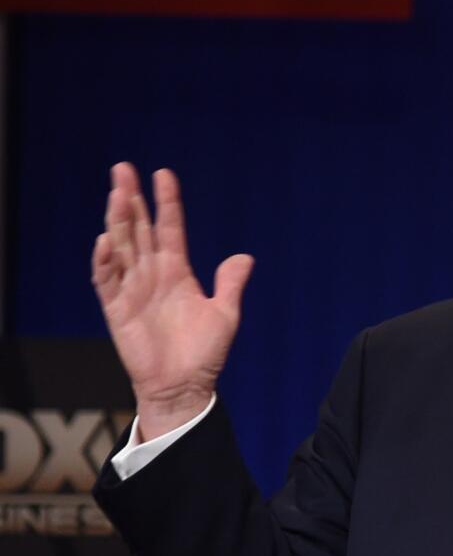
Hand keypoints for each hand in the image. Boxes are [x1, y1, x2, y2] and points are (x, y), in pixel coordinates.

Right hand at [91, 163, 253, 439]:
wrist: (185, 386)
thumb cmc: (204, 353)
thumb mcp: (225, 314)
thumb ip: (230, 284)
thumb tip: (245, 256)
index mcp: (177, 271)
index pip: (169, 227)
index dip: (166, 202)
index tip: (163, 174)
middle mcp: (152, 274)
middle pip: (138, 228)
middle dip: (132, 199)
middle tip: (122, 169)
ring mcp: (132, 289)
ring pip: (122, 247)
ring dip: (117, 220)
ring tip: (117, 193)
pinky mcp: (117, 309)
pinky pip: (107, 280)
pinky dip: (105, 261)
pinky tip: (106, 240)